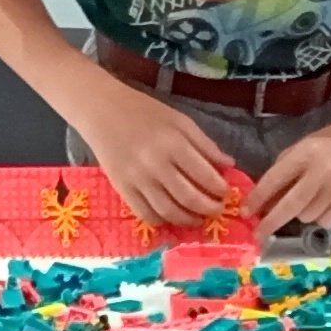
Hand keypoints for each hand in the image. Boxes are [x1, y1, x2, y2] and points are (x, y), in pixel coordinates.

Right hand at [76, 87, 243, 227]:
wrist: (101, 110)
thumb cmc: (144, 111)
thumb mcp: (180, 120)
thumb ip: (205, 143)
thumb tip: (229, 164)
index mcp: (173, 144)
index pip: (204, 175)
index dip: (219, 189)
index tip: (226, 192)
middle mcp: (155, 165)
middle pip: (189, 198)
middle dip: (209, 208)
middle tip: (217, 209)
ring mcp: (137, 179)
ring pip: (168, 211)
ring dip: (188, 219)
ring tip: (198, 217)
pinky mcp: (122, 188)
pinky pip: (145, 214)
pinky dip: (162, 220)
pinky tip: (172, 216)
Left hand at [250, 113, 330, 230]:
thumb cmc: (330, 143)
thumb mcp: (303, 147)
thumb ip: (284, 169)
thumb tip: (264, 200)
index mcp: (304, 154)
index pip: (274, 179)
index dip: (258, 198)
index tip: (245, 212)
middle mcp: (320, 172)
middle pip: (290, 205)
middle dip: (271, 222)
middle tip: (258, 234)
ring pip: (307, 216)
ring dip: (302, 214)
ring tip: (311, 200)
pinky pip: (326, 221)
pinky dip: (321, 218)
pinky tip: (326, 205)